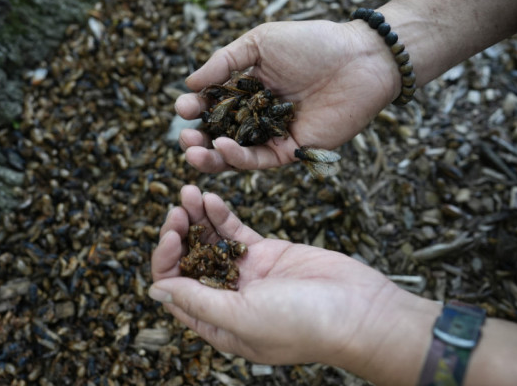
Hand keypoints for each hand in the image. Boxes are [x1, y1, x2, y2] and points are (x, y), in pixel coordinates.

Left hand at [149, 185, 436, 377]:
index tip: (172, 236)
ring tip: (189, 192)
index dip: (167, 262)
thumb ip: (197, 301)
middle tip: (177, 209)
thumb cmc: (304, 324)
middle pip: (189, 263)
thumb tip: (155, 289)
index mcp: (218, 322)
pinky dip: (220, 215)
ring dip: (195, 219)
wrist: (361, 311)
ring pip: (210, 243)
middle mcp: (228, 299)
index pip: (176, 291)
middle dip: (178, 235)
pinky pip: (235, 232)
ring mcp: (248, 274)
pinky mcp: (267, 254)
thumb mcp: (242, 316)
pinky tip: (209, 197)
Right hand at [175, 20, 399, 172]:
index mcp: (248, 89)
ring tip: (192, 150)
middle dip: (196, 139)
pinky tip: (223, 147)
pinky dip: (239, 157)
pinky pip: (260, 160)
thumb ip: (225, 63)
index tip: (182, 107)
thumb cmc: (312, 44)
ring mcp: (274, 135)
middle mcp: (257, 115)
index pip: (213, 105)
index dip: (195, 109)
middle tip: (183, 138)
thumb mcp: (261, 43)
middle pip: (219, 135)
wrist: (359, 59)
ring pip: (235, 155)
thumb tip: (190, 83)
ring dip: (211, 156)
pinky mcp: (292, 151)